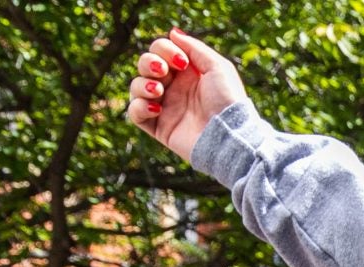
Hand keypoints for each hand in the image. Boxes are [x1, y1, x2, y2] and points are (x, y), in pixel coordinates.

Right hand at [126, 29, 246, 163]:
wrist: (228, 136)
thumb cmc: (228, 101)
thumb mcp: (217, 67)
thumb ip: (194, 47)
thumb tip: (173, 33)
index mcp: (187, 72)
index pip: (161, 50)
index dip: (164, 50)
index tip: (181, 62)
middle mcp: (174, 87)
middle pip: (145, 64)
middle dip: (149, 63)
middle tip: (163, 72)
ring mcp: (165, 107)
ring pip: (136, 86)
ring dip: (143, 84)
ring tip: (158, 92)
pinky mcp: (159, 127)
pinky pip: (134, 112)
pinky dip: (139, 106)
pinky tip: (157, 108)